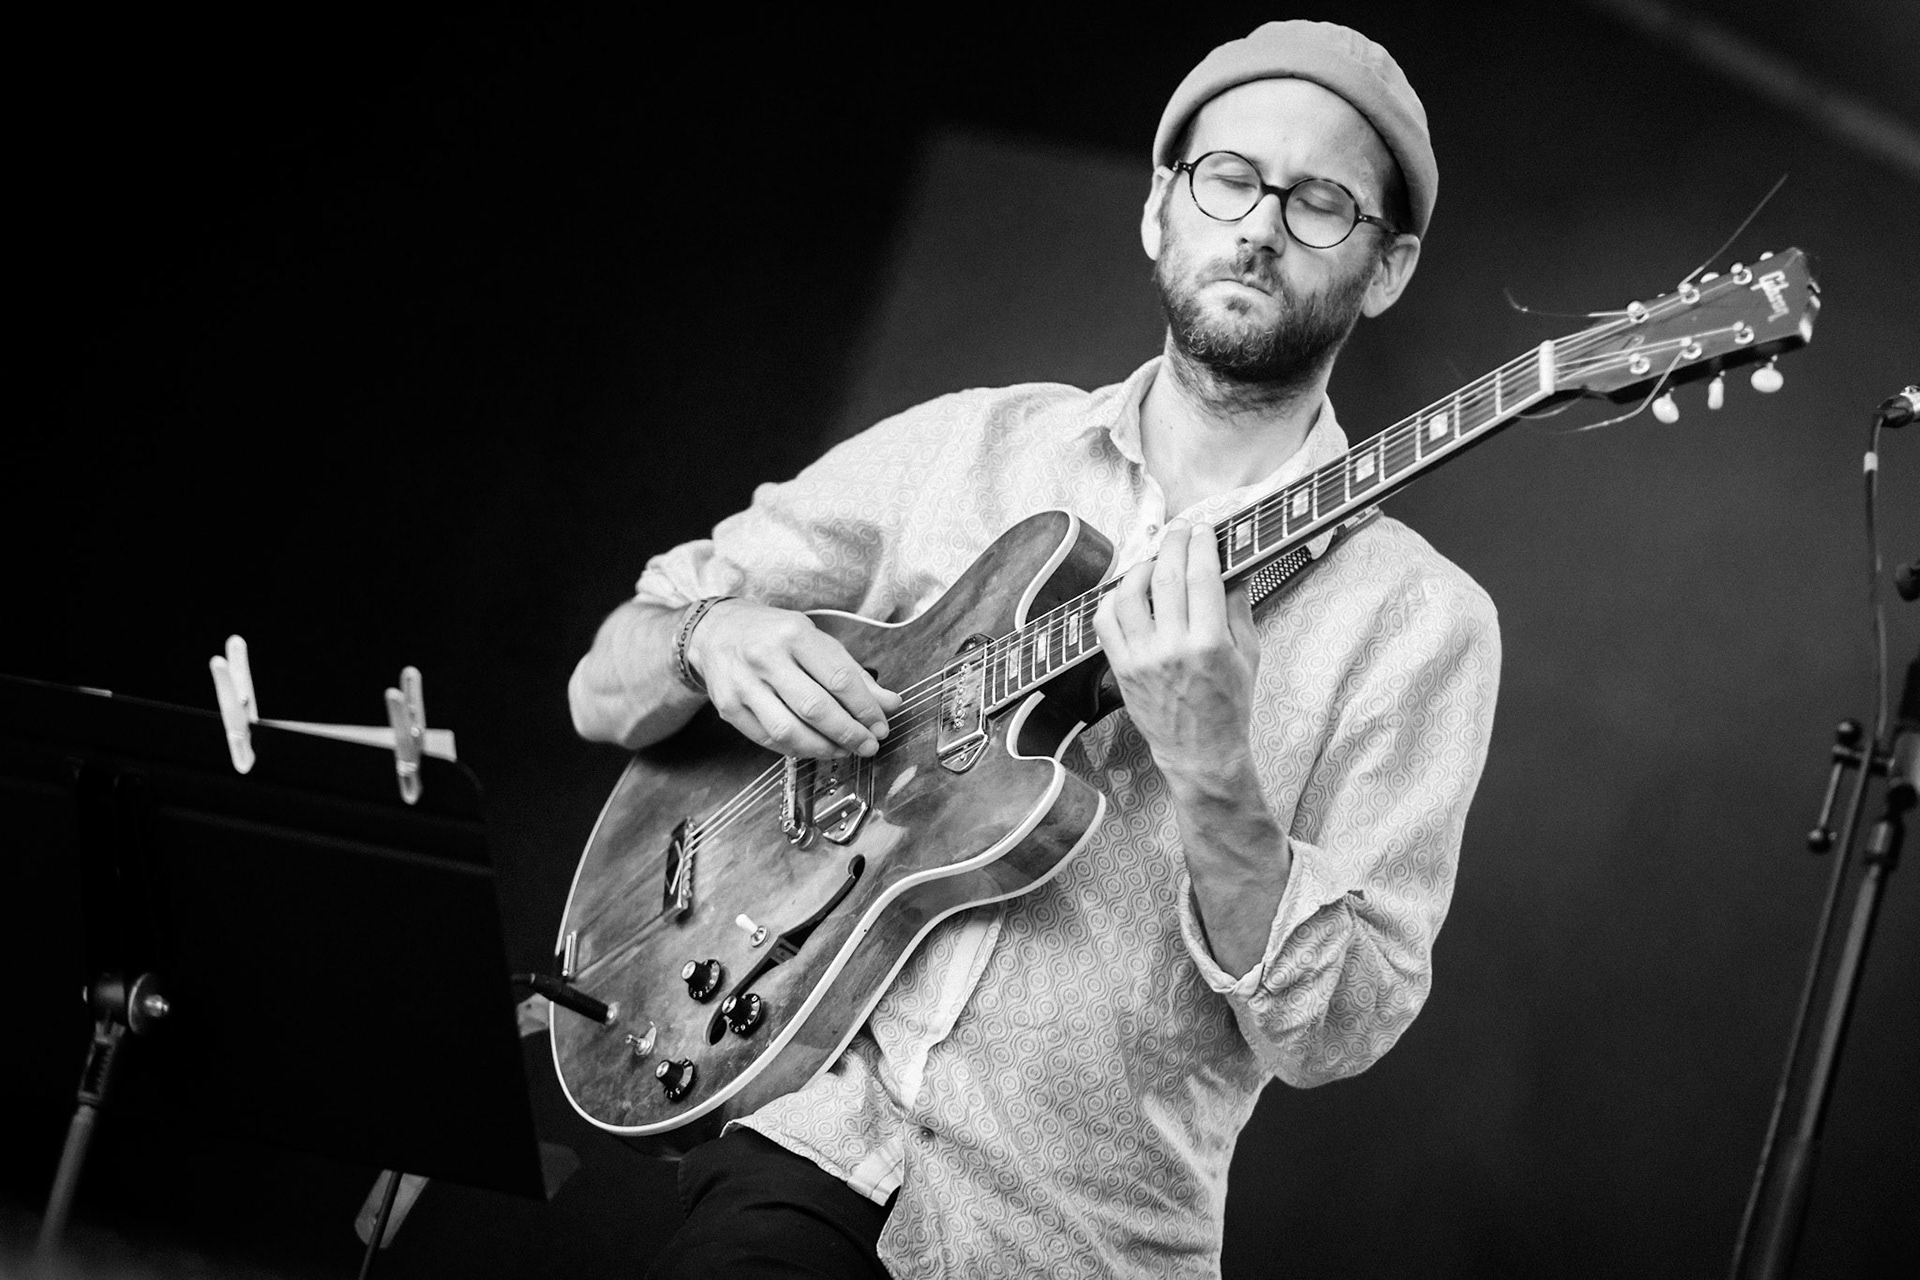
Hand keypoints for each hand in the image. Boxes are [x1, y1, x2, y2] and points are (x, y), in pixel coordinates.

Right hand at [686, 600, 901, 757]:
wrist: (715, 631)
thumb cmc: (772, 634)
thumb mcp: (815, 638)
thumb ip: (852, 672)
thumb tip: (889, 703)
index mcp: (794, 633)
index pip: (839, 678)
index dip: (866, 708)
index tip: (881, 725)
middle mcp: (765, 657)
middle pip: (815, 708)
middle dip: (849, 733)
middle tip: (868, 745)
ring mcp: (743, 684)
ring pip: (789, 730)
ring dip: (824, 748)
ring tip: (844, 751)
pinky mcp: (729, 708)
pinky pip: (768, 740)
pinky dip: (796, 749)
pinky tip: (814, 748)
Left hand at [1093, 520, 1260, 783]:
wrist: (1200, 752)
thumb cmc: (1229, 705)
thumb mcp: (1248, 654)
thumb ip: (1238, 607)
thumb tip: (1233, 566)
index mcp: (1209, 644)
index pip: (1202, 576)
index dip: (1202, 545)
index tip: (1204, 531)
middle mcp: (1172, 648)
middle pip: (1165, 577)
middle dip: (1173, 544)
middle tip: (1180, 532)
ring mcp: (1141, 659)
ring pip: (1129, 594)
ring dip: (1140, 566)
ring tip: (1154, 560)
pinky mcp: (1121, 668)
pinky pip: (1105, 621)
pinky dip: (1113, 598)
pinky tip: (1128, 591)